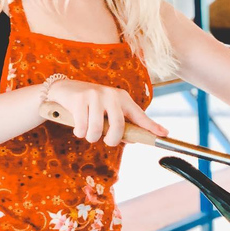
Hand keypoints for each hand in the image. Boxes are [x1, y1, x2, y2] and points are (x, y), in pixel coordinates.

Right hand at [46, 79, 167, 145]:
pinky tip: (77, 125)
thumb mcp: (108, 112)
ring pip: (97, 130)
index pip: (139, 115)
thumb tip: (134, 139)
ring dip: (91, 137)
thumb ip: (121, 124)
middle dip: (111, 140)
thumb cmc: (90, 105)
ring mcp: (96, 95)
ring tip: (88, 131)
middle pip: (118, 126)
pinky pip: (82, 127)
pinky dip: (79, 132)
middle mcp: (112, 95)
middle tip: (106, 141)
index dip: (151, 126)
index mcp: (122, 98)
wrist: (65, 89)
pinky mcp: (80, 99)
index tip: (164, 134)